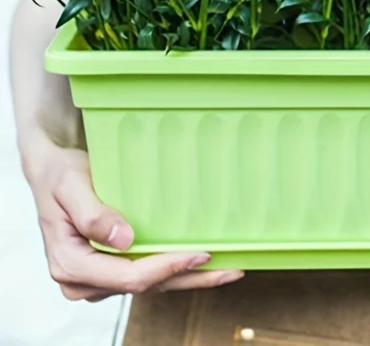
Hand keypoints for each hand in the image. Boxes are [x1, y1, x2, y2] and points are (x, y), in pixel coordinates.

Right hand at [24, 135, 243, 300]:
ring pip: (150, 285)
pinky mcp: (110, 269)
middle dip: (189, 279)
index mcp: (71, 265)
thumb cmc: (59, 175)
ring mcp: (97, 278)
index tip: (200, 253)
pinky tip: (201, 264)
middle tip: (230, 269)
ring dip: (187, 279)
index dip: (167, 267)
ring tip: (227, 269)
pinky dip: (175, 270)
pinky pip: (147, 275)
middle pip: (145, 287)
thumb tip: (123, 240)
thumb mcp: (70, 187)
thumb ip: (92, 214)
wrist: (50, 171)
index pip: (128, 277)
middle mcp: (83, 280)